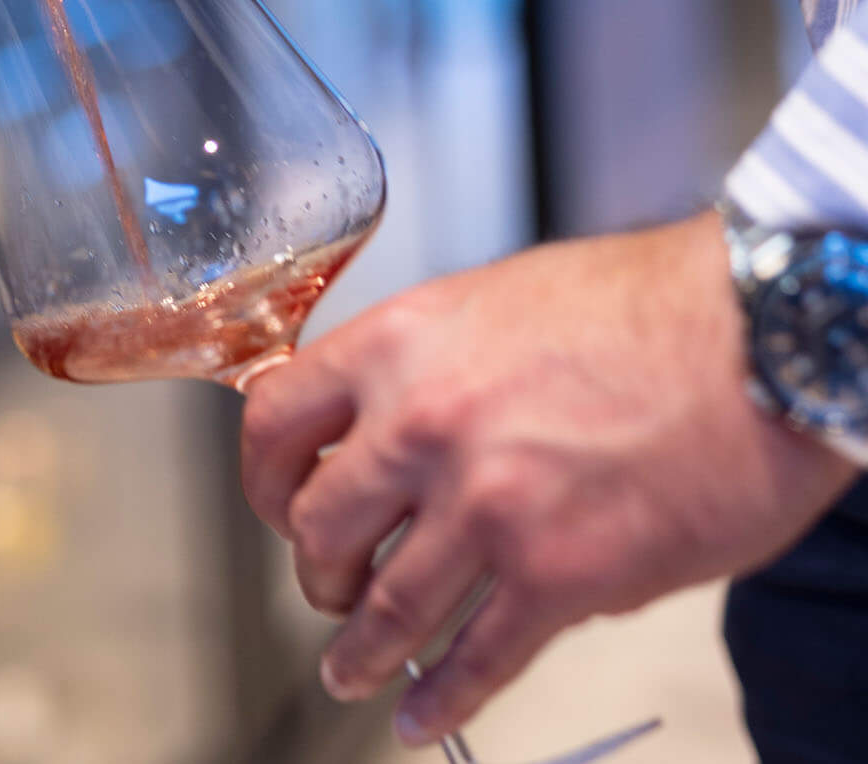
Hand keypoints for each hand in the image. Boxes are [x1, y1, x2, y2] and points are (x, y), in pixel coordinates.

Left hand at [241, 213, 855, 745]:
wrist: (752, 338)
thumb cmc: (642, 305)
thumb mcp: (492, 302)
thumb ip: (429, 365)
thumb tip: (390, 420)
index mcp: (398, 345)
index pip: (275, 418)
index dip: (262, 474)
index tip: (274, 499)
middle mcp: (423, 427)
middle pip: (316, 524)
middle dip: (316, 568)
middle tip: (328, 583)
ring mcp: (487, 508)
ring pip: (386, 606)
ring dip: (361, 650)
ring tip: (351, 671)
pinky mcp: (559, 577)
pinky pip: (478, 658)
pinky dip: (444, 696)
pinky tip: (425, 714)